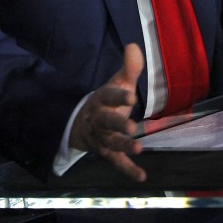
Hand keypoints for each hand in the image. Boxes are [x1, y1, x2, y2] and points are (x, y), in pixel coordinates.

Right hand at [69, 43, 146, 181]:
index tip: (132, 97)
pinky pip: (116, 162)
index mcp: (101, 100)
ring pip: (110, 143)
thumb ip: (129, 68)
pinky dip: (128, 170)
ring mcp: (101, 138)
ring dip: (123, 146)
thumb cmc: (106, 102)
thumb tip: (134, 45)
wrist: (81, 124)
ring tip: (138, 149)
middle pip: (106, 122)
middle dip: (118, 125)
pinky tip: (142, 177)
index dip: (119, 97)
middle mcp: (99, 119)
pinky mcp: (106, 152)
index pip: (108, 96)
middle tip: (132, 128)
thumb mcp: (116, 83)